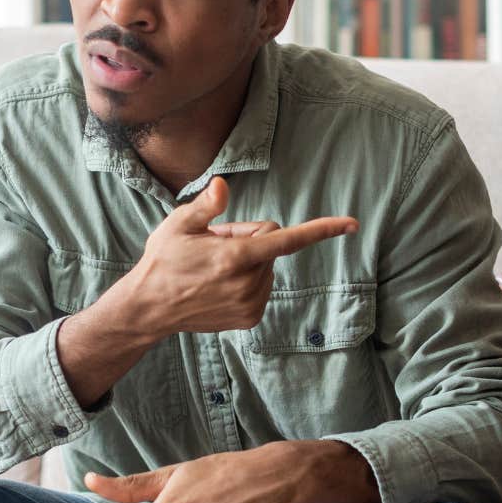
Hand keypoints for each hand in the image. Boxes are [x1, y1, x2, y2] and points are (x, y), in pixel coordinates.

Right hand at [122, 176, 357, 337]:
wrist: (149, 308)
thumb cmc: (163, 261)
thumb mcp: (178, 225)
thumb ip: (207, 206)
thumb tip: (224, 185)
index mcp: (236, 257)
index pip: (288, 239)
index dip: (322, 229)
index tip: (351, 224)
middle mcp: (248, 283)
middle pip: (271, 244)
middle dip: (250, 239)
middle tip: (214, 246)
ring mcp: (251, 304)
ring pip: (267, 267)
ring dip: (248, 262)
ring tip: (213, 268)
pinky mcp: (250, 317)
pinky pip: (262, 286)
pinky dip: (248, 281)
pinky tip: (220, 285)